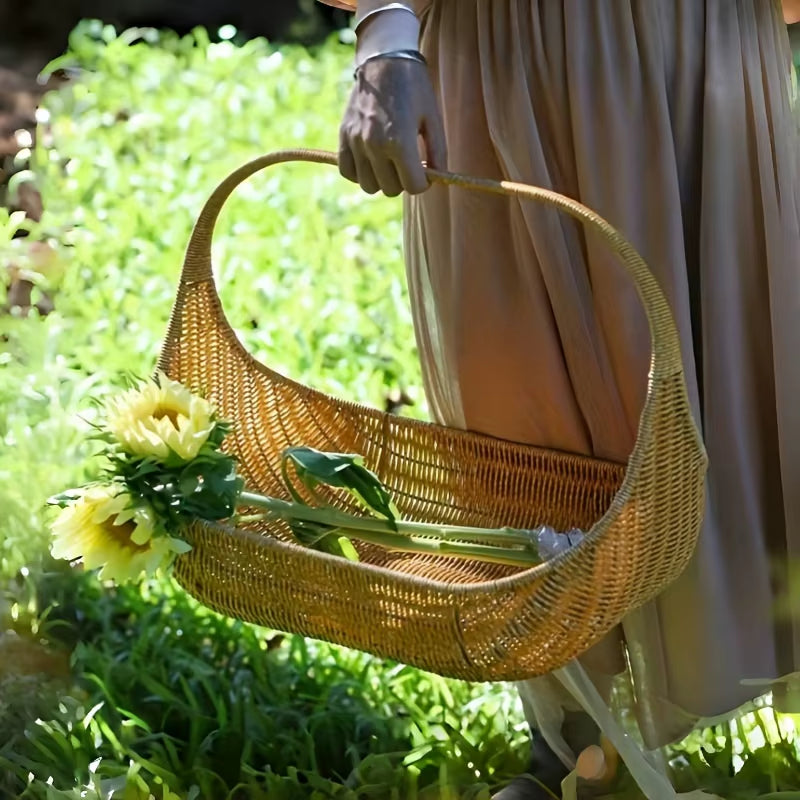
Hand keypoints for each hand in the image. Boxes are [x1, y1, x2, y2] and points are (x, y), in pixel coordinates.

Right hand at [338, 57, 446, 195]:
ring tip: (388, 162)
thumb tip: (436, 178)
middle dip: (403, 180)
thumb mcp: (433, 118)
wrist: (384, 60)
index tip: (424, 170)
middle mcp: (375, 145)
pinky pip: (348, 172)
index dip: (423, 182)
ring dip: (381, 179)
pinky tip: (371, 160)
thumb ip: (437, 152)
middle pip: (391, 189)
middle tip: (407, 162)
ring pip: (369, 186)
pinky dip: (360, 172)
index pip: (413, 186)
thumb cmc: (414, 87)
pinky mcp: (343, 137)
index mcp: (400, 142)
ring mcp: (356, 142)